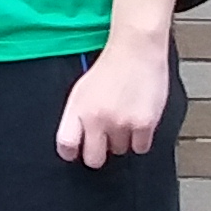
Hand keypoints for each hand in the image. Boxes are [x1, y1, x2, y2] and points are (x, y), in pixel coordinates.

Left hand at [57, 36, 173, 167]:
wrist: (136, 50)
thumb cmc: (109, 68)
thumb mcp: (82, 90)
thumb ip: (78, 116)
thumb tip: (76, 142)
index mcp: (78, 108)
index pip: (66, 144)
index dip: (69, 153)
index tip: (74, 153)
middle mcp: (97, 118)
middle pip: (94, 159)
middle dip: (98, 154)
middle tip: (103, 142)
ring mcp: (121, 123)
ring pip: (120, 151)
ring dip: (122, 141)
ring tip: (124, 119)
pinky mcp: (144, 124)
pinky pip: (140, 148)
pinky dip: (140, 140)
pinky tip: (138, 121)